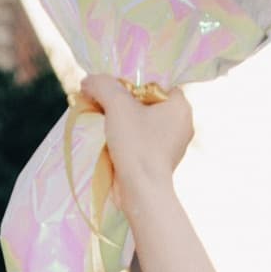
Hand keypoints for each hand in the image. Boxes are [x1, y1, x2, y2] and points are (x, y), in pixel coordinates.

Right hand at [79, 76, 193, 202]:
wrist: (141, 190)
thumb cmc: (136, 143)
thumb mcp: (116, 104)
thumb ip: (102, 85)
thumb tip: (88, 81)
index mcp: (181, 106)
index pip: (156, 85)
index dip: (133, 88)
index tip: (116, 97)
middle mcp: (182, 124)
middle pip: (148, 105)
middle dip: (125, 106)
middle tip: (106, 110)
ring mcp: (174, 146)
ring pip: (144, 125)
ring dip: (124, 125)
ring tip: (106, 128)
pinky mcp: (162, 163)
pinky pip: (143, 143)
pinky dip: (129, 142)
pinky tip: (113, 146)